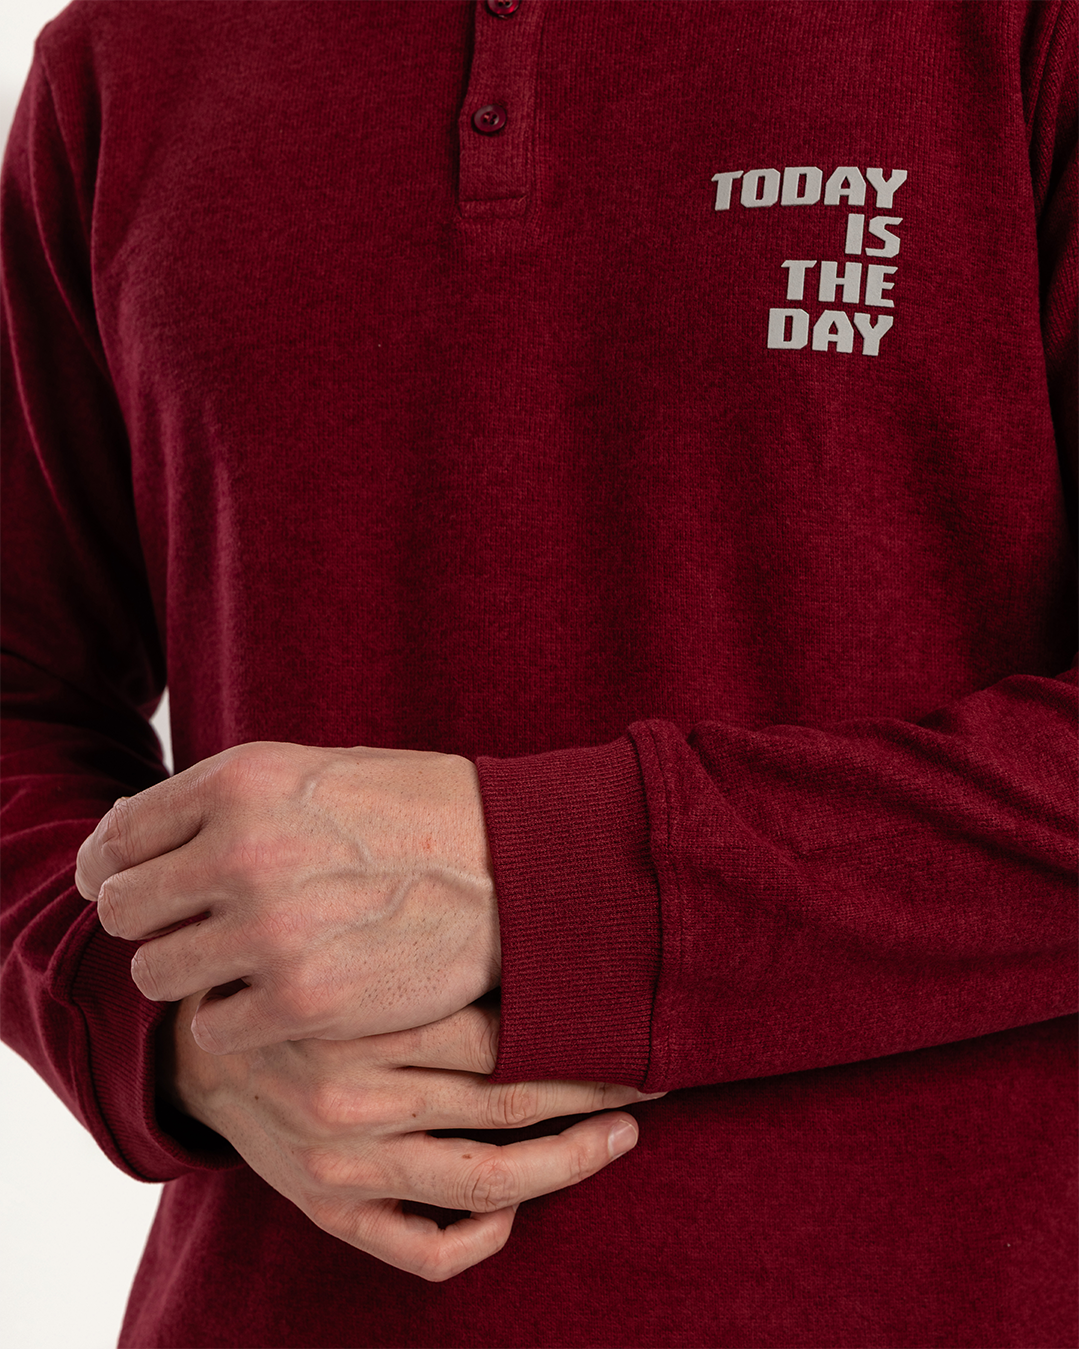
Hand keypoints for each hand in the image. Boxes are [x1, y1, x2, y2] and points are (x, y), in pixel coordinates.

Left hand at [74, 741, 498, 1052]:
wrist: (517, 865)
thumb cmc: (415, 813)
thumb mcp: (311, 772)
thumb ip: (221, 802)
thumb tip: (123, 843)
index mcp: (238, 782)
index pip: (116, 839)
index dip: (114, 869)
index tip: (134, 887)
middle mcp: (241, 851)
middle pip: (123, 911)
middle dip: (152, 922)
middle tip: (196, 928)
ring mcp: (269, 931)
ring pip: (156, 975)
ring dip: (191, 973)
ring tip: (241, 962)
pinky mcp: (302, 1001)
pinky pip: (214, 1028)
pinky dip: (238, 1019)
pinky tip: (280, 995)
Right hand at [162, 994, 661, 1281]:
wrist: (201, 1049)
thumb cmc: (303, 986)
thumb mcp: (355, 949)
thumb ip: (433, 955)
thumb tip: (543, 942)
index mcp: (364, 1022)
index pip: (503, 1037)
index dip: (583, 1038)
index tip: (635, 1028)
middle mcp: (354, 1100)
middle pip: (508, 1106)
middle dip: (597, 1095)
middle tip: (657, 1081)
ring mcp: (344, 1168)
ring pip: (486, 1183)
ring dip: (567, 1163)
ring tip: (620, 1136)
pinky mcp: (331, 1213)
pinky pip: (424, 1251)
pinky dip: (482, 1238)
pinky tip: (514, 1209)